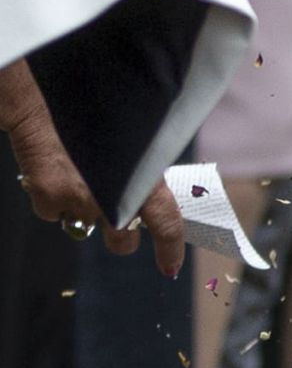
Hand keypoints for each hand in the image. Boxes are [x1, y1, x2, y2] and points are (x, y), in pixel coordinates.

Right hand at [0, 61, 182, 273]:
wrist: (49, 100)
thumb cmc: (101, 115)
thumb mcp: (136, 143)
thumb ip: (142, 173)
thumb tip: (151, 195)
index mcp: (141, 180)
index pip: (166, 224)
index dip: (170, 249)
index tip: (170, 268)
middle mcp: (111, 196)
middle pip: (122, 241)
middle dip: (122, 236)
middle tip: (119, 219)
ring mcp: (76, 200)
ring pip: (83, 225)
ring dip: (84, 212)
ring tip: (81, 177)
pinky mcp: (46, 197)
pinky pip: (52, 210)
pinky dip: (53, 198)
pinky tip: (55, 169)